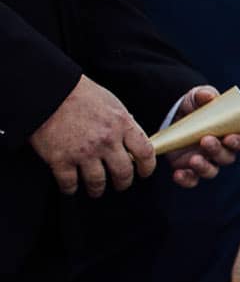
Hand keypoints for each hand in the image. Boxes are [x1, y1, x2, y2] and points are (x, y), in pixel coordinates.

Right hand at [29, 74, 154, 196]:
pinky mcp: (60, 160)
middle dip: (123, 182)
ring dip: (97, 189)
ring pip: (98, 182)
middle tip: (121, 184)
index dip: (147, 167)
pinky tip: (71, 187)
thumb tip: (131, 141)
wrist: (49, 91)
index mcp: (122, 125)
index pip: (145, 153)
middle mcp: (106, 141)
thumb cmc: (81, 94)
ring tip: (96, 190)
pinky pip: (69, 183)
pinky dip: (70, 189)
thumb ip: (123, 123)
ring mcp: (83, 152)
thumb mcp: (112, 104)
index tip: (144, 172)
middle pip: (123, 172)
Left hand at [158, 85, 239, 187]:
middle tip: (205, 140)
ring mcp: (207, 161)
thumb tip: (208, 96)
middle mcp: (224, 149)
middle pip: (229, 157)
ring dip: (204, 167)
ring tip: (193, 159)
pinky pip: (192, 180)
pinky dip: (186, 179)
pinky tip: (178, 174)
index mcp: (235, 132)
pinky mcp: (189, 169)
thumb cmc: (195, 106)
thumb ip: (205, 94)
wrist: (173, 116)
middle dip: (218, 150)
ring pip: (212, 171)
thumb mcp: (198, 96)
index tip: (229, 136)